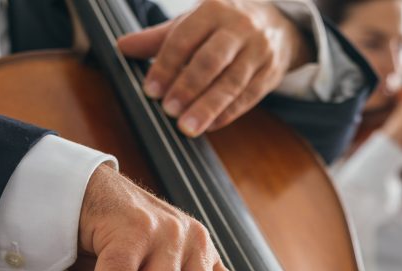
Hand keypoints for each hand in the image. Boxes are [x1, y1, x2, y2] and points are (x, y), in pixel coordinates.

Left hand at [117, 0, 312, 136]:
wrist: (279, 24)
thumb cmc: (226, 24)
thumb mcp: (194, 22)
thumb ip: (159, 38)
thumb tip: (122, 47)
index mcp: (213, 9)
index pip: (185, 38)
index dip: (166, 66)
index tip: (151, 90)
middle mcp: (239, 27)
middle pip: (211, 60)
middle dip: (188, 87)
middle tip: (168, 111)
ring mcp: (258, 51)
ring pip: (232, 82)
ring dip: (208, 107)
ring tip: (187, 127)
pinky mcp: (270, 73)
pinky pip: (248, 97)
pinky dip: (227, 113)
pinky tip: (209, 126)